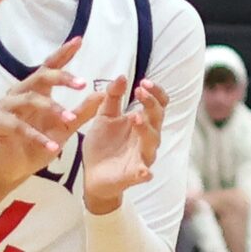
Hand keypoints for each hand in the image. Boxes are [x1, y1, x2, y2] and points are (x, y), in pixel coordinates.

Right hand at [0, 37, 103, 204]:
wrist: (13, 170)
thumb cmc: (36, 146)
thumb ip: (82, 112)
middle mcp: (18, 93)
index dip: (63, 54)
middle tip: (82, 83)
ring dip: (52, 109)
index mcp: (35, 90)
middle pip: (40, 76)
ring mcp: (5, 106)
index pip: (50, 67)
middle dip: (62, 77)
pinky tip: (53, 146)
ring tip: (69, 120)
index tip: (79, 40)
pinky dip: (37, 137)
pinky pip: (19, 126)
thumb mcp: (65, 129)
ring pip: (30, 99)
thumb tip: (101, 94)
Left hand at [80, 76, 165, 213]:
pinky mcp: (134, 175)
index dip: (154, 92)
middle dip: (150, 104)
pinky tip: (144, 171)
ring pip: (152, 141)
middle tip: (139, 92)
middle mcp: (147, 137)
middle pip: (157, 118)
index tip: (143, 82)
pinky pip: (144, 173)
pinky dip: (144, 172)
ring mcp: (142, 156)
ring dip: (146, 129)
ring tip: (136, 118)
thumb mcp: (104, 117)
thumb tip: (121, 77)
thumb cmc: (103, 144)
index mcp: (142, 121)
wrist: (92, 174)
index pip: (158, 104)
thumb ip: (111, 98)